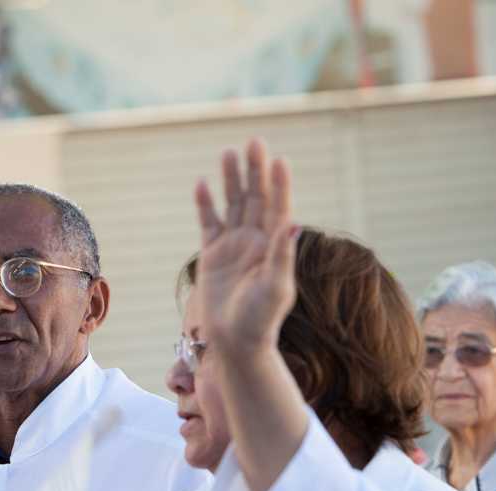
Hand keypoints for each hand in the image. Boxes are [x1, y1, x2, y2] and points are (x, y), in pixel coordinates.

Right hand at [195, 139, 297, 359]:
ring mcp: (234, 246)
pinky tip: (202, 184)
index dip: (279, 183)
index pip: (279, 206)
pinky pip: (209, 223)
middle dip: (255, 171)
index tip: (279, 160)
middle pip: (256, 198)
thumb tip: (293, 222)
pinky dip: (206, 204)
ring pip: (233, 204)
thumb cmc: (261, 319)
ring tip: (228, 153)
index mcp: (275, 246)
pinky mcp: (212, 255)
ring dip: (231, 179)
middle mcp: (256, 241)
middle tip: (254, 143)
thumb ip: (282, 253)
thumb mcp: (276, 286)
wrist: (235, 342)